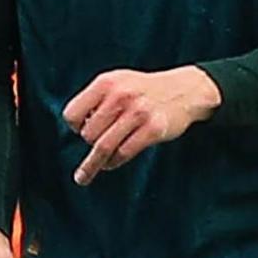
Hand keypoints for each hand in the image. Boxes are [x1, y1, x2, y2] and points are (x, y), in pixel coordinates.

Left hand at [62, 65, 222, 185]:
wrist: (185, 90)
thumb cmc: (144, 89)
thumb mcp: (117, 82)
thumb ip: (96, 99)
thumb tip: (76, 128)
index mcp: (106, 83)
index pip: (72, 113)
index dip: (74, 126)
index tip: (80, 130)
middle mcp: (120, 96)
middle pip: (87, 134)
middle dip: (89, 143)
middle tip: (98, 142)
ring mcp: (138, 113)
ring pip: (103, 147)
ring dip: (93, 163)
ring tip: (85, 174)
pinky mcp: (153, 129)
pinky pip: (123, 153)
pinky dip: (113, 163)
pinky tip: (110, 164)